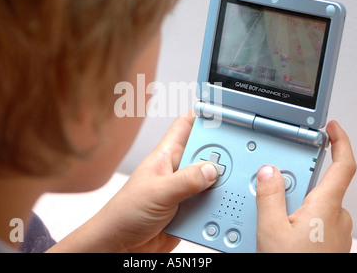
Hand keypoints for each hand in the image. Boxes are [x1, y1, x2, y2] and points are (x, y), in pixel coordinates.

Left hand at [49, 113, 217, 252]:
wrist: (121, 246)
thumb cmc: (125, 213)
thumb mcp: (159, 192)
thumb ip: (186, 180)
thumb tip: (212, 169)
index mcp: (166, 156)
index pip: (185, 126)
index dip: (201, 115)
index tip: (222, 111)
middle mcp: (176, 171)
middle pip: (205, 153)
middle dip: (220, 154)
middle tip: (235, 158)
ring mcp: (183, 191)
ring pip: (211, 180)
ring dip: (220, 184)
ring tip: (231, 186)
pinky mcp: (189, 209)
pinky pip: (209, 202)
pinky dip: (217, 204)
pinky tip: (222, 206)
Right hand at [255, 120, 355, 252]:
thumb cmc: (293, 265)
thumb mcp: (271, 229)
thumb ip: (270, 194)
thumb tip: (270, 171)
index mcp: (327, 207)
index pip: (344, 165)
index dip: (340, 142)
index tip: (332, 129)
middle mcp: (339, 217)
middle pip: (321, 186)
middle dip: (298, 186)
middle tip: (275, 199)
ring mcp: (337, 232)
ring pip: (317, 205)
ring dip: (297, 205)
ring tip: (274, 222)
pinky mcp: (331, 243)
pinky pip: (317, 220)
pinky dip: (301, 218)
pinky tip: (283, 232)